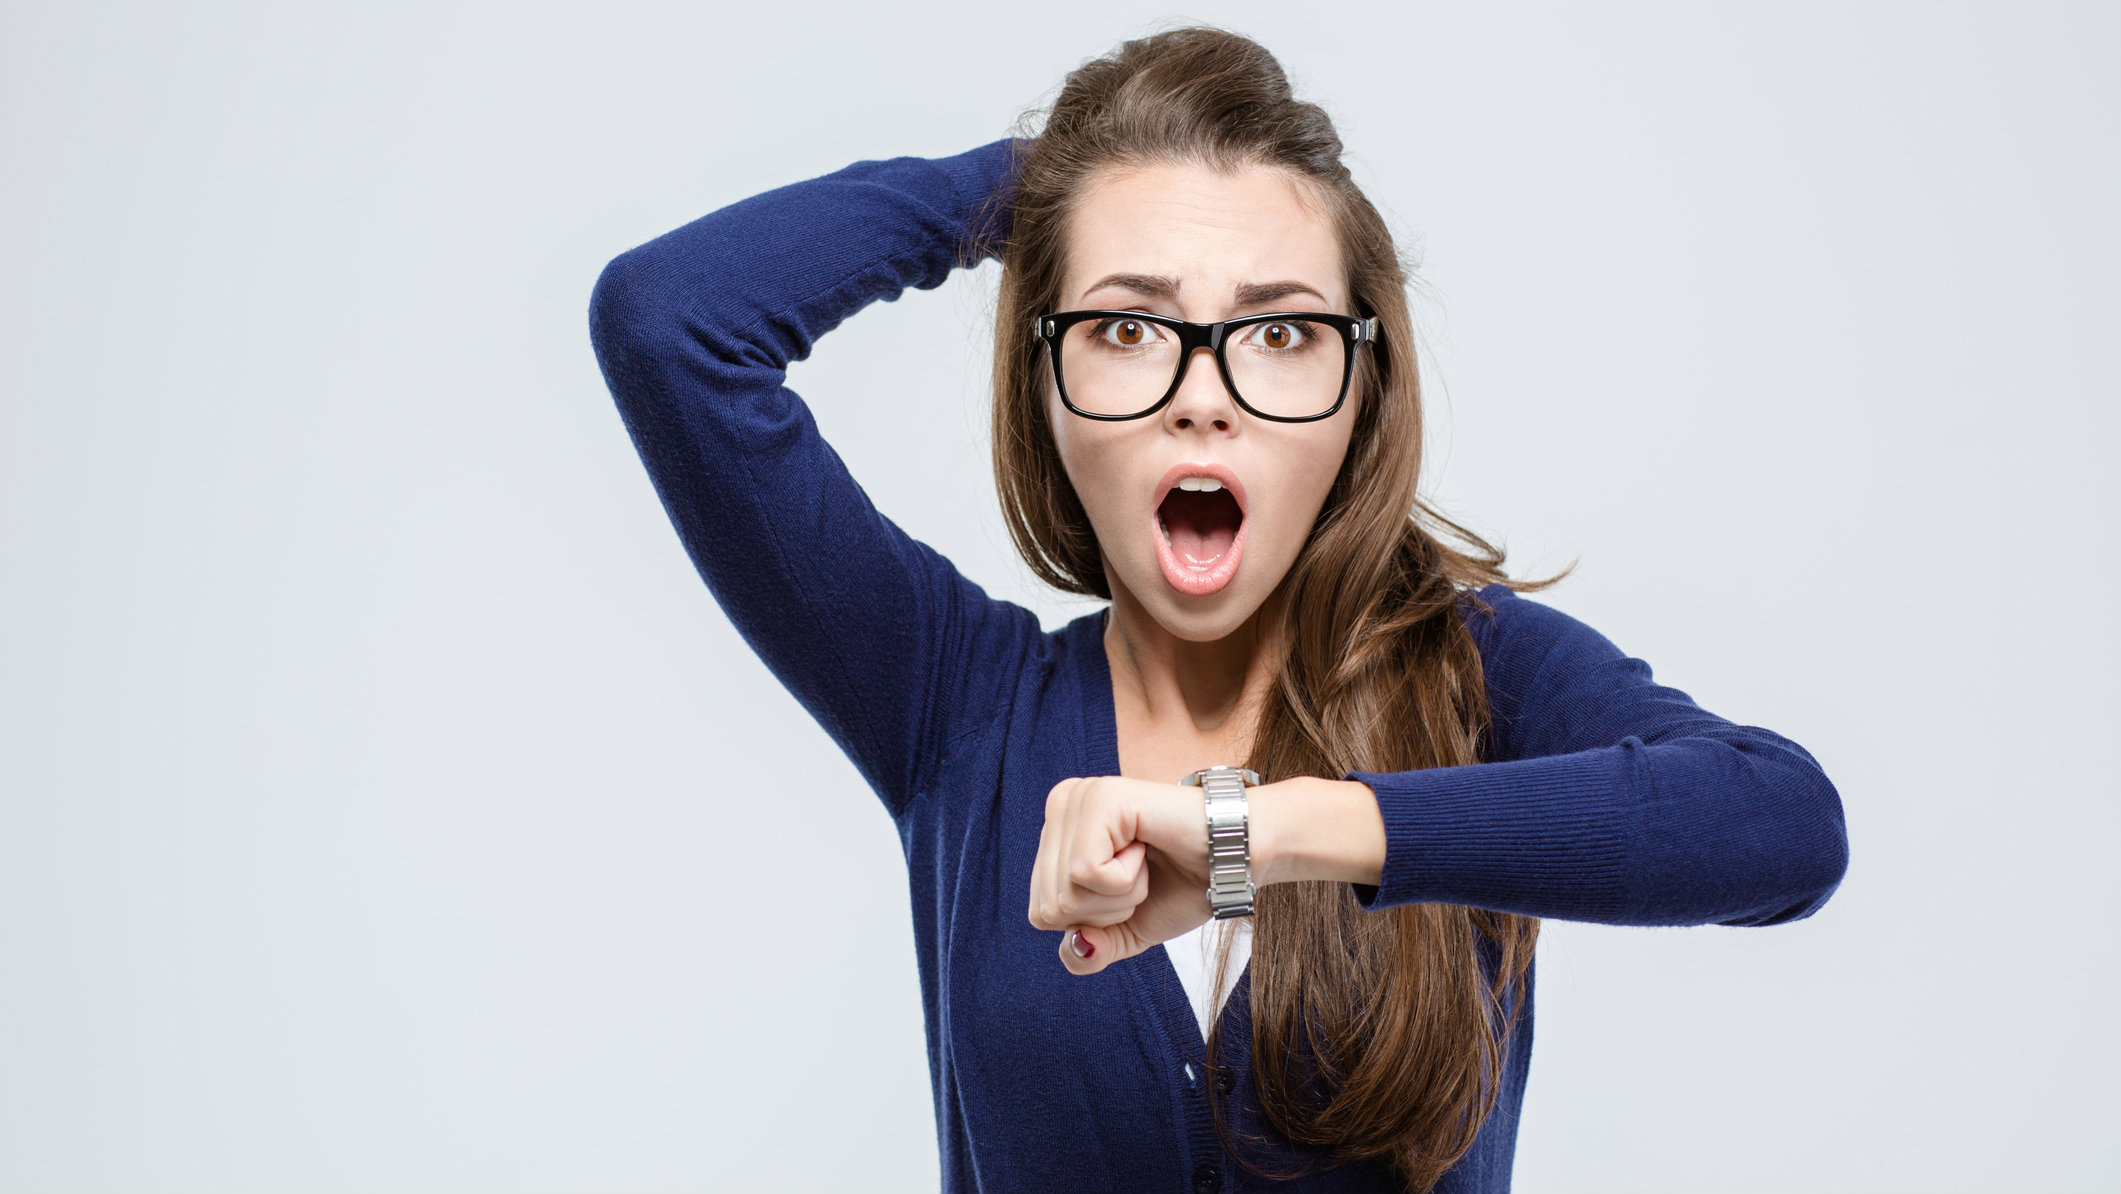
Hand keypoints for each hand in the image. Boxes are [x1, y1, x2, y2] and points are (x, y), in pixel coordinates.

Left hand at [1025, 774, 1387, 974]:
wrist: (1236, 860)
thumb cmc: (1185, 883)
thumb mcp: (1127, 930)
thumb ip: (1091, 950)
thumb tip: (1076, 947)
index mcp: (1058, 832)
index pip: (1041, 913)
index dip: (1093, 922)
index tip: (1133, 887)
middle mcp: (1061, 806)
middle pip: (1048, 907)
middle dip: (1105, 912)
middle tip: (1143, 875)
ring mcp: (1078, 798)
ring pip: (1065, 893)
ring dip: (1119, 896)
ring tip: (1146, 861)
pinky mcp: (1101, 799)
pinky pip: (1086, 874)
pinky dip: (1125, 881)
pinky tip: (1146, 849)